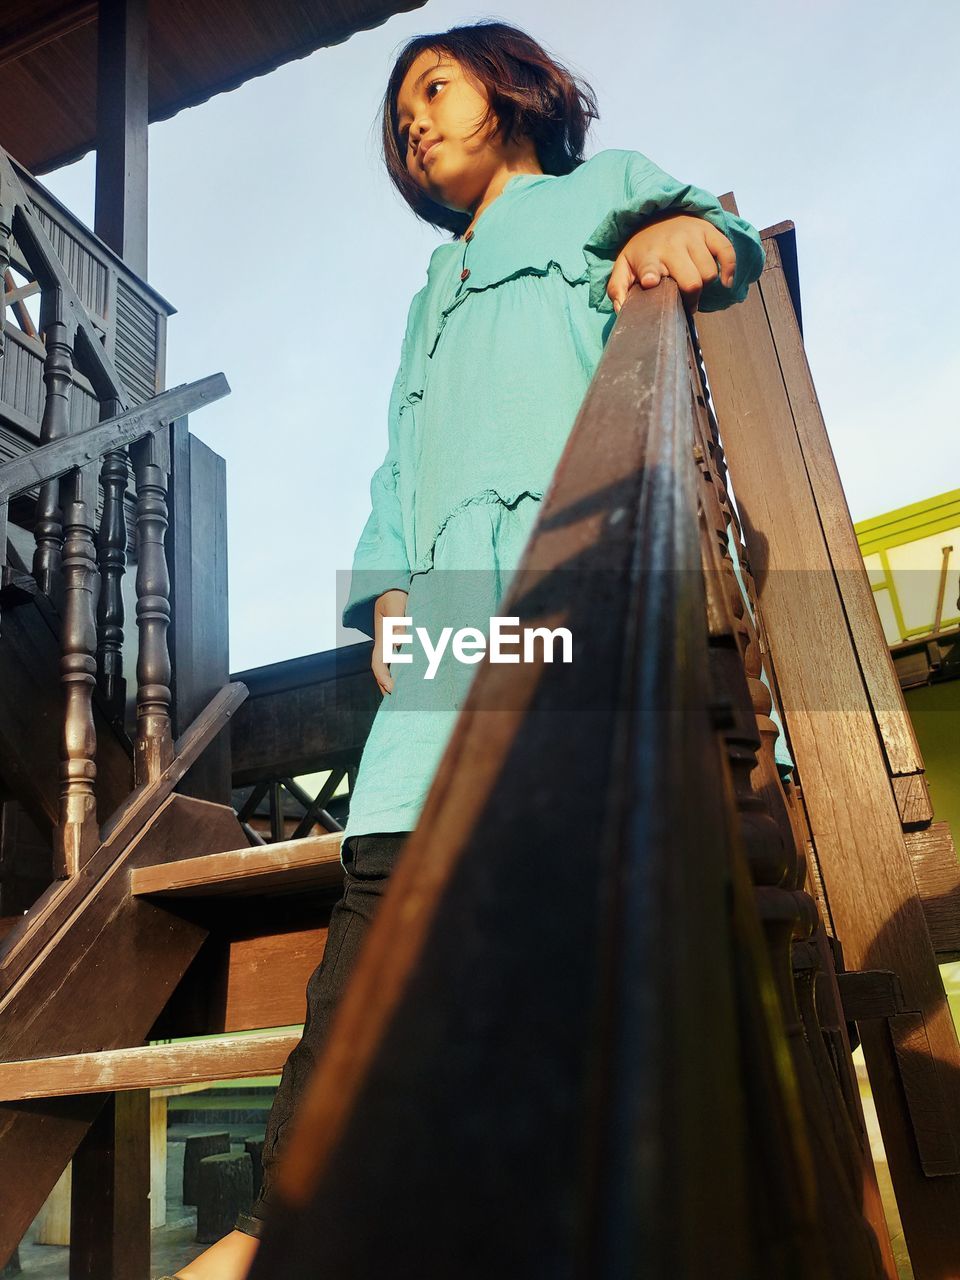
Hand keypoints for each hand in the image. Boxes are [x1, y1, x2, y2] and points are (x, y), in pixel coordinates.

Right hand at [372, 588, 408, 694]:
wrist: (395, 588)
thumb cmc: (394, 596)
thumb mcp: (395, 605)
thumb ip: (398, 621)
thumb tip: (400, 638)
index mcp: (383, 639)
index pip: (378, 663)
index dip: (383, 678)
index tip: (391, 688)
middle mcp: (387, 645)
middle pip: (384, 672)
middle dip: (389, 688)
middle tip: (401, 703)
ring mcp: (394, 645)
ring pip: (395, 668)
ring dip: (400, 682)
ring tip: (411, 697)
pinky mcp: (403, 643)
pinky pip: (404, 661)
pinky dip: (409, 671)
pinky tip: (420, 679)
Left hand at [607, 213, 735, 313]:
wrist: (659, 215)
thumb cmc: (643, 250)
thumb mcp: (624, 266)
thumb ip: (618, 288)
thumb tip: (621, 309)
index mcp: (649, 255)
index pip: (650, 266)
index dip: (651, 275)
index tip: (650, 283)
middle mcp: (672, 244)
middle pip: (691, 281)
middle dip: (690, 298)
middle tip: (684, 303)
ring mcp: (693, 236)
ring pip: (709, 273)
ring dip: (705, 286)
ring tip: (694, 286)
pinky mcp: (710, 231)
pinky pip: (727, 252)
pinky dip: (729, 269)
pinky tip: (725, 282)